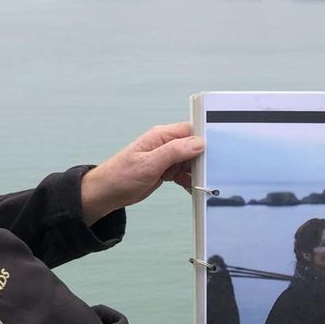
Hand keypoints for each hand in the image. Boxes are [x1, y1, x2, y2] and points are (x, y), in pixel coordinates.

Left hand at [80, 123, 203, 223]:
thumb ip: (174, 152)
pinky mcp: (165, 170)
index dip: (205, 138)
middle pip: (194, 146)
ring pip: (191, 161)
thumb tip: (198, 143)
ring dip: (196, 172)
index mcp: (161, 136)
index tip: (217, 150)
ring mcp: (166, 158)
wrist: (107, 193)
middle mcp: (165, 144)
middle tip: (209, 172)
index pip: (191, 130)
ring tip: (201, 182)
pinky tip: (191, 187)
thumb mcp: (149, 163)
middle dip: (203, 159)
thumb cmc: (120, 176)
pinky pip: (184, 172)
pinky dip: (189, 180)